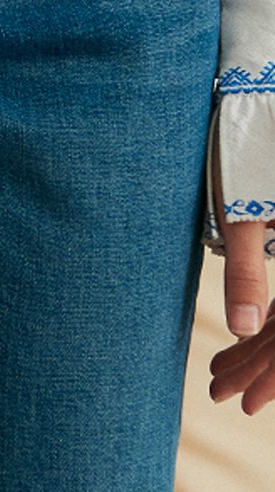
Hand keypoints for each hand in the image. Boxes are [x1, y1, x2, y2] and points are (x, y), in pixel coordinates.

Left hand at [208, 107, 274, 412]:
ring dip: (262, 345)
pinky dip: (268, 315)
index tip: (242, 405)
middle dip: (260, 367)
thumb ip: (248, 269)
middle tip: (221, 395)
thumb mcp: (245, 207)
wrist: (258, 85)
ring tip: (222, 372)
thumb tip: (245, 330)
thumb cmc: (248, 139)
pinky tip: (247, 332)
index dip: (271, 375)